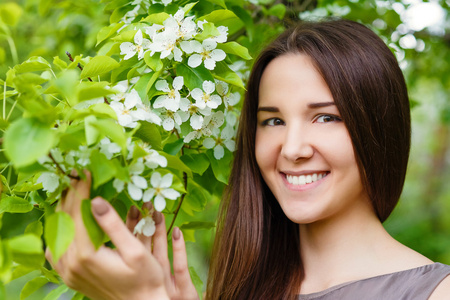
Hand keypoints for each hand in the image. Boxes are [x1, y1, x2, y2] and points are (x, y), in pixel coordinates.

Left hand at [46, 172, 196, 299]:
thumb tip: (95, 200)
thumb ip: (113, 225)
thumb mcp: (135, 251)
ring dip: (63, 211)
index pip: (76, 214)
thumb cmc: (145, 278)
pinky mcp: (69, 276)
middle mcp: (71, 265)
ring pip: (56, 234)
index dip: (80, 191)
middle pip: (63, 222)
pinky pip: (55, 249)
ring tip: (73, 193)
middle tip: (77, 177)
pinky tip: (68, 220)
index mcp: (87, 256)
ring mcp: (67, 273)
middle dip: (70, 197)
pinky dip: (60, 230)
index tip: (85, 173)